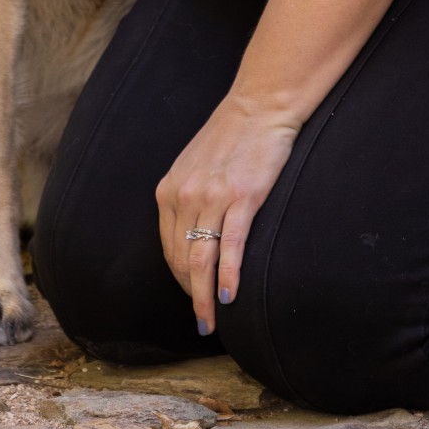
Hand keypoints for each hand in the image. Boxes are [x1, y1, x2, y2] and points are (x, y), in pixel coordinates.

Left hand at [155, 92, 299, 334]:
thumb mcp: (194, 166)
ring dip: (204, 297)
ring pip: (202, 260)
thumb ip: (187, 197)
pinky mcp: (243, 198)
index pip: (169, 248)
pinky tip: (228, 296)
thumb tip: (190, 233)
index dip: (180, 278)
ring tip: (210, 322)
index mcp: (170, 190)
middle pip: (182, 260)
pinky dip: (228, 275)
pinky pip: (231, 246)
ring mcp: (213, 197)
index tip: (192, 295)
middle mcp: (185, 195)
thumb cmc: (231, 136)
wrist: (259, 106)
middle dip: (190, 295)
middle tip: (202, 322)